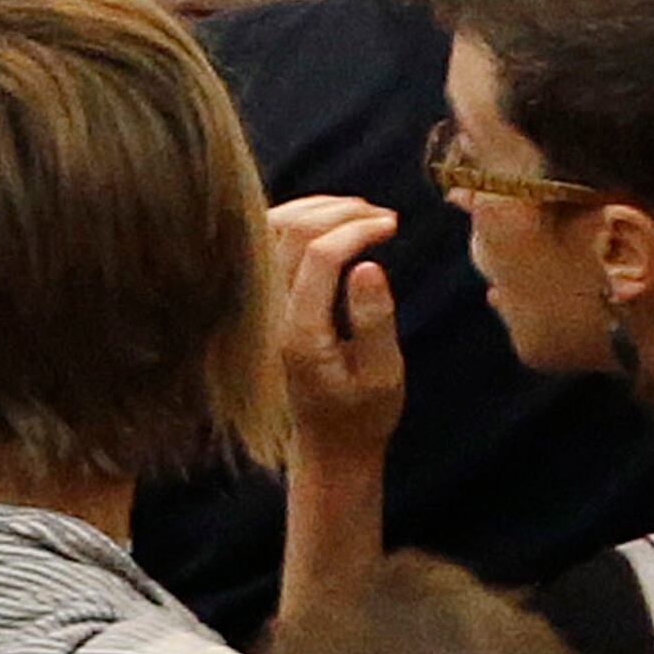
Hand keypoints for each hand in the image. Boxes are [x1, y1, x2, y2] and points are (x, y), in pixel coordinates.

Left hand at [272, 195, 404, 463]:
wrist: (328, 444)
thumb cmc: (363, 412)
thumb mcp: (383, 373)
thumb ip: (374, 319)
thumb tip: (368, 263)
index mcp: (300, 334)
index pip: (318, 256)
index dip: (357, 229)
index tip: (392, 225)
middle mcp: (270, 315)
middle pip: (291, 233)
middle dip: (339, 211)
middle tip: (383, 215)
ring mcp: (261, 307)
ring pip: (273, 229)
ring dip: (317, 209)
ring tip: (362, 211)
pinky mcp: (263, 302)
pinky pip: (269, 242)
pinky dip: (300, 220)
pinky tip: (332, 221)